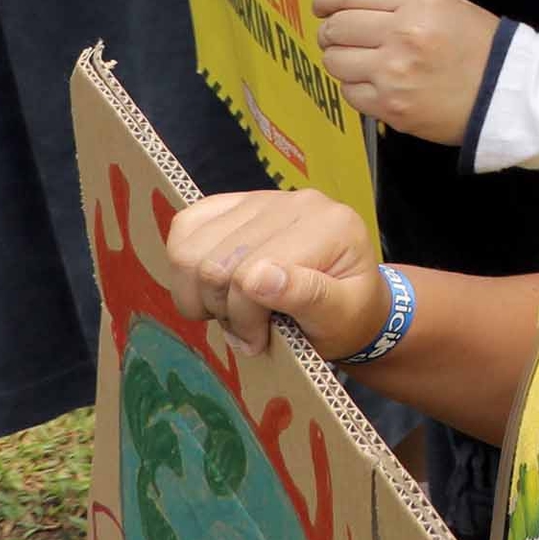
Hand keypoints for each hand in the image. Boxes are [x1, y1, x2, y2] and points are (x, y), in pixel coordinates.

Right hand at [164, 189, 381, 358]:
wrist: (353, 300)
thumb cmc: (348, 314)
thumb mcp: (340, 316)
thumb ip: (308, 297)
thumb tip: (257, 278)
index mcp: (330, 226)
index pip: (250, 274)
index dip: (244, 320)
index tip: (258, 341)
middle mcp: (296, 202)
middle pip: (214, 263)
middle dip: (223, 310)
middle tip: (247, 330)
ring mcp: (263, 197)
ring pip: (190, 250)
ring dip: (200, 293)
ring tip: (231, 309)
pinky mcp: (236, 203)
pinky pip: (185, 227)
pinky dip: (186, 268)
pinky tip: (215, 286)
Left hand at [314, 0, 498, 144]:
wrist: (504, 92)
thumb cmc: (478, 46)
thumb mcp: (446, 5)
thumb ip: (399, 0)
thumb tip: (350, 4)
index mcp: (418, 4)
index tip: (322, 5)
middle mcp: (402, 35)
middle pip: (336, 28)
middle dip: (331, 31)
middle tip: (338, 36)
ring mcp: (393, 73)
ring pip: (335, 61)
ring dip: (341, 60)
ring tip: (361, 61)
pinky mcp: (389, 106)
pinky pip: (348, 92)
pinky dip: (355, 87)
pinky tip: (375, 83)